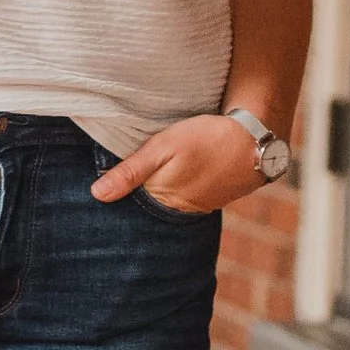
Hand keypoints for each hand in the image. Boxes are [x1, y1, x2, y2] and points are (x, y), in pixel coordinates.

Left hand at [91, 111, 270, 216]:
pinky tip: (165, 183)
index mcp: (160, 199)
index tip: (95, 194)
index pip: (126, 208)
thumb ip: (130, 171)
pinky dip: (169, 194)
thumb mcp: (163, 147)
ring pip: (160, 206)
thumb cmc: (207, 139)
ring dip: (149, 198)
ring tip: (134, 188)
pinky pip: (179, 202)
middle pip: (143, 210)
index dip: (113, 200)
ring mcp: (192, 207)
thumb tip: (97, 195)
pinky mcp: (205, 200)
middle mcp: (175, 210)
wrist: (254, 142)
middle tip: (111, 189)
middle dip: (128, 203)